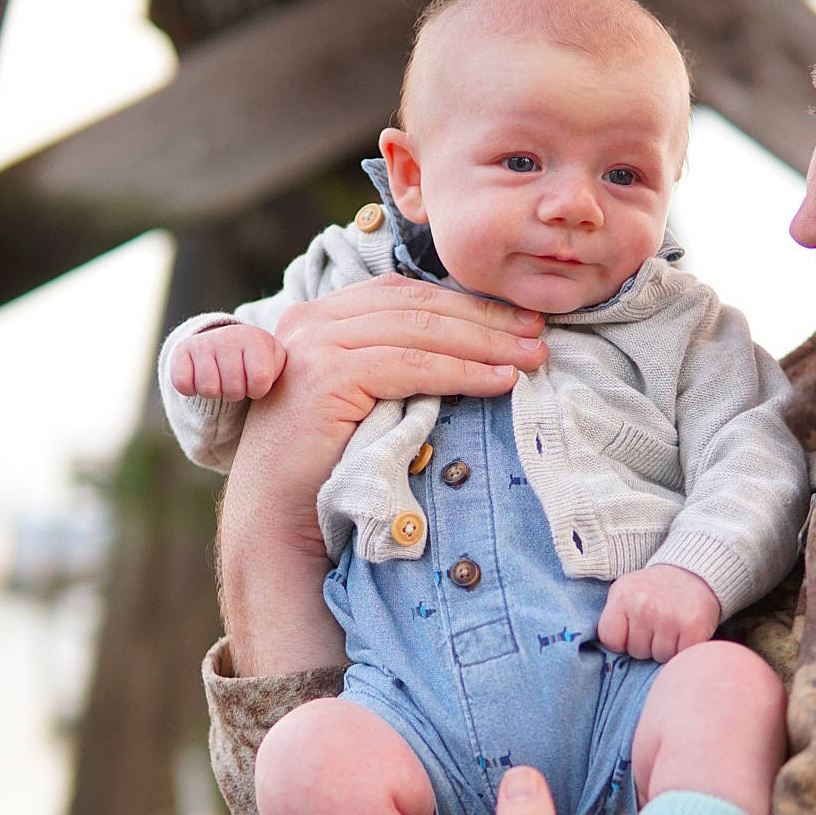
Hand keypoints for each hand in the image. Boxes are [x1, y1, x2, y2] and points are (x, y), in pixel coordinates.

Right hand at [169, 324, 286, 400]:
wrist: (228, 348)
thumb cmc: (260, 364)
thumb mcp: (279, 366)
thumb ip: (297, 371)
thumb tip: (313, 382)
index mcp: (258, 341)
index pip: (258, 384)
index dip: (257, 391)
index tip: (258, 381)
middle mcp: (230, 336)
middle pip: (232, 389)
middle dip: (236, 393)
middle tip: (238, 380)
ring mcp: (204, 342)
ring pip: (209, 389)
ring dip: (216, 392)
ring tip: (222, 380)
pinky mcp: (181, 351)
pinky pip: (183, 383)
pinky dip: (191, 388)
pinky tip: (201, 379)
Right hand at [219, 276, 545, 672]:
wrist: (277, 520)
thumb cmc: (326, 468)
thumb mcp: (364, 398)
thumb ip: (395, 362)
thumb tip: (476, 343)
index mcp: (318, 317)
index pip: (404, 294)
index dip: (465, 302)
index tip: (517, 319)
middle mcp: (309, 320)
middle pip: (416, 304)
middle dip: (484, 318)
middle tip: (537, 333)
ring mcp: (314, 345)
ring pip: (420, 332)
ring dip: (484, 344)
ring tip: (531, 358)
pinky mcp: (326, 376)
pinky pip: (412, 367)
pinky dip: (462, 372)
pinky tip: (500, 382)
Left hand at [596, 565, 720, 661]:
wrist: (694, 573)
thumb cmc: (654, 588)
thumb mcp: (625, 591)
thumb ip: (613, 616)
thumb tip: (606, 649)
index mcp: (622, 597)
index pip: (610, 640)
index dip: (621, 641)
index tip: (632, 632)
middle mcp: (643, 606)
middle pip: (636, 651)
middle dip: (646, 645)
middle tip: (656, 626)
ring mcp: (668, 617)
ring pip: (659, 656)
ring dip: (665, 648)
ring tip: (670, 628)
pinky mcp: (692, 627)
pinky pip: (679, 655)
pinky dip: (683, 649)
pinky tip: (684, 633)